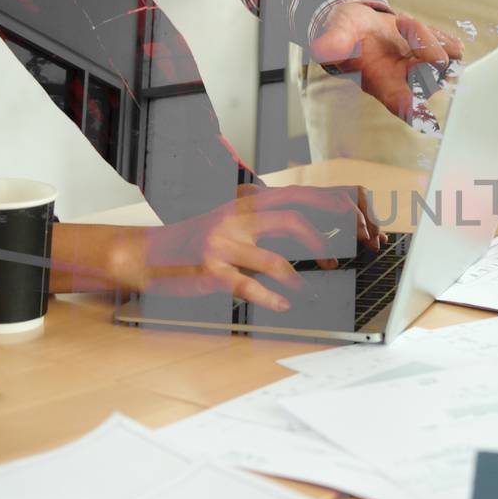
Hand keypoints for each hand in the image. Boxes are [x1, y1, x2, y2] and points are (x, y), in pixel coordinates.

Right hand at [124, 185, 385, 311]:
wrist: (144, 253)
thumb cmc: (194, 240)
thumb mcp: (230, 220)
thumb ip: (264, 221)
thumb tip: (312, 229)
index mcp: (244, 202)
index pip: (296, 194)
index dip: (329, 204)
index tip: (353, 218)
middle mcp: (235, 217)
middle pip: (291, 218)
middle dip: (322, 240)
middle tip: (337, 259)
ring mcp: (222, 244)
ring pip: (274, 259)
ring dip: (298, 278)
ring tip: (310, 289)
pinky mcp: (210, 272)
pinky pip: (249, 287)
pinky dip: (271, 298)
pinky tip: (284, 304)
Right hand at [310, 0, 463, 120]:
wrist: (362, 26)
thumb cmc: (348, 35)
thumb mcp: (337, 35)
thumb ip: (333, 43)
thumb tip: (321, 49)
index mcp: (386, 86)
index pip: (404, 105)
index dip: (416, 112)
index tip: (428, 122)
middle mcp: (410, 85)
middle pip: (434, 72)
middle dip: (422, 41)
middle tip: (399, 21)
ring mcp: (427, 74)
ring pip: (447, 58)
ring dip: (426, 34)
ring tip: (401, 23)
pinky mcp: (440, 58)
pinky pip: (454, 48)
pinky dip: (436, 33)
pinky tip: (414, 28)